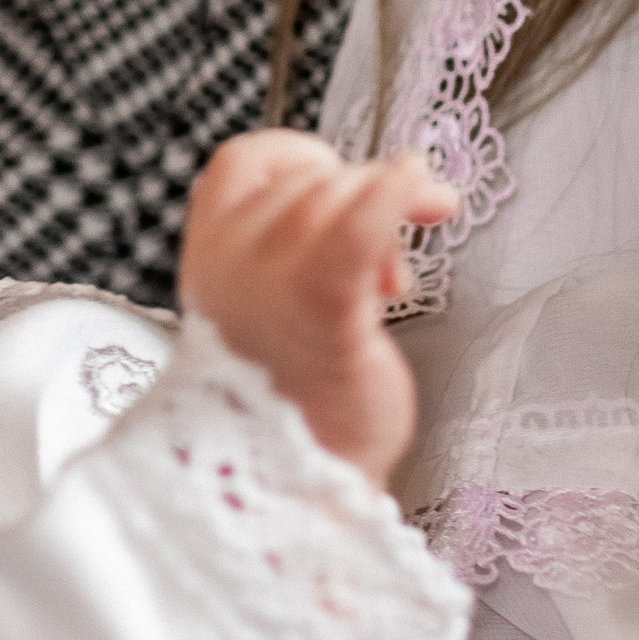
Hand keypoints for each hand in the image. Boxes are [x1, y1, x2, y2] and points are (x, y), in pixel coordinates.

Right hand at [179, 134, 457, 481]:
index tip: (344, 180)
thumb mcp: (285, 303)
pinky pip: (360, 223)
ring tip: (395, 276)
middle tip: (394, 252)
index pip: (242, 163)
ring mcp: (269, 280)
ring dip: (390, 210)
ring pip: (339, 193)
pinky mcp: (322, 304)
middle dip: (363, 198)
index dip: (299, 156)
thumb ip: (308, 244)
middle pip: (308, 178)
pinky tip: (428, 198)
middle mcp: (229, 261)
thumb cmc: (304, 401)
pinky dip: (399, 195)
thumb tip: (380, 186)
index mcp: (210, 259)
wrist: (300, 483)